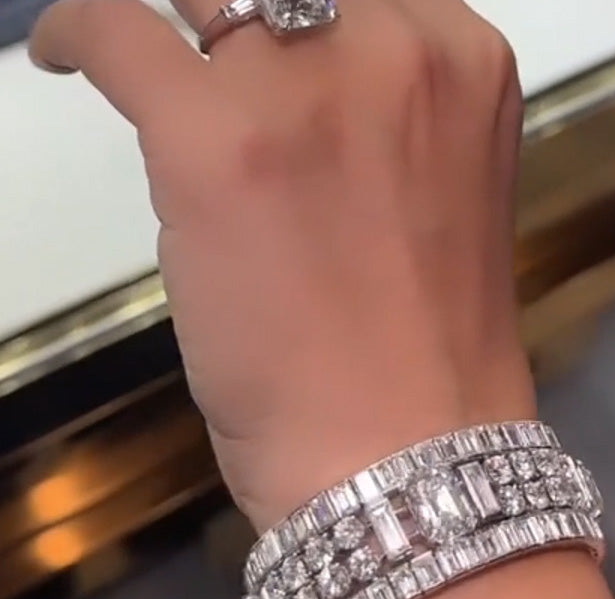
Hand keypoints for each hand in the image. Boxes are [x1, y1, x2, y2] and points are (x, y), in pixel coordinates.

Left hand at [29, 0, 534, 527]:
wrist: (406, 458)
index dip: (308, 18)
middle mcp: (395, 50)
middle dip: (242, 18)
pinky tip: (70, 60)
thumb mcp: (434, 206)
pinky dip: (81, 37)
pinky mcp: (211, 141)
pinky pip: (116, 31)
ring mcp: (302, 89)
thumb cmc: (430, 361)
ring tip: (151, 72)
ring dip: (176, 34)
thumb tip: (290, 95)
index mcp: (465, 68)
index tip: (270, 37)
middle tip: (216, 63)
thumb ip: (382, 130)